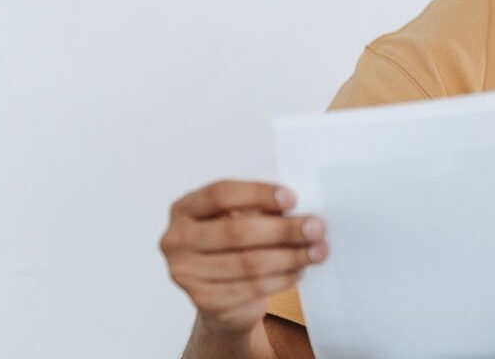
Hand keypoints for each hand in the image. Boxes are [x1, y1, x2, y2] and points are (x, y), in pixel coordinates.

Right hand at [159, 180, 328, 337]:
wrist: (221, 296)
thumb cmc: (234, 246)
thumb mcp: (241, 218)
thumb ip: (262, 210)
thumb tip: (302, 211)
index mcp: (185, 209)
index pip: (220, 194)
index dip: (258, 194)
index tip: (293, 198)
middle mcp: (177, 240)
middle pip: (236, 232)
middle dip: (283, 230)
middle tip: (317, 227)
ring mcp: (186, 273)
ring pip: (248, 263)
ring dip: (290, 256)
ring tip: (318, 251)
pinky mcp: (203, 301)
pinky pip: (251, 288)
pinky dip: (282, 278)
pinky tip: (300, 270)